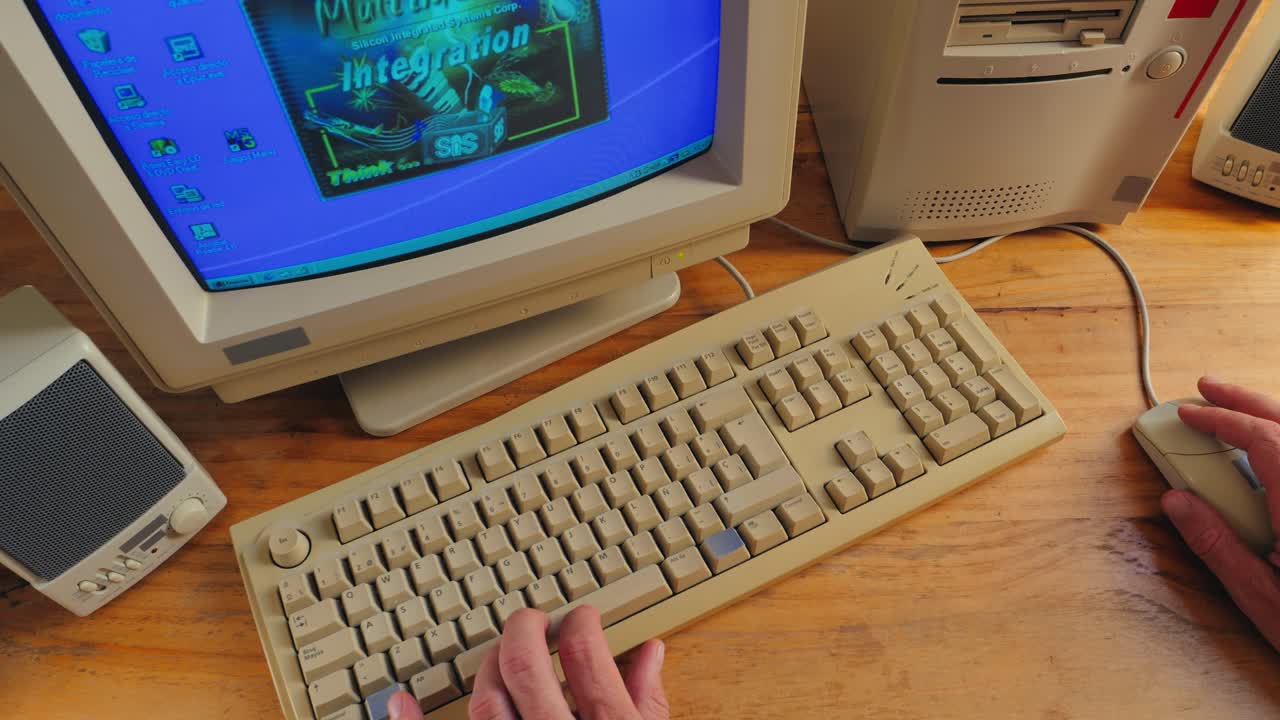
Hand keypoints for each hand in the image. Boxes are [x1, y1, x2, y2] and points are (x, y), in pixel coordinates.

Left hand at [385, 606, 667, 719]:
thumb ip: (647, 704)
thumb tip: (647, 655)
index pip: (584, 653)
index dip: (579, 624)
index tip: (580, 620)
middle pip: (524, 665)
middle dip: (523, 631)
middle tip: (533, 622)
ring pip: (485, 703)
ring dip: (486, 667)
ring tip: (500, 656)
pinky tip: (400, 702)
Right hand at [1162, 376, 1279, 650]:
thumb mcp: (1261, 596)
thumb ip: (1216, 543)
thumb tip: (1177, 502)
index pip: (1263, 439)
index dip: (1222, 419)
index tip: (1190, 413)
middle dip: (1247, 402)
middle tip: (1208, 390)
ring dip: (1271, 423)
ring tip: (1238, 416)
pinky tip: (1271, 459)